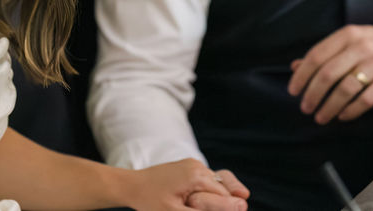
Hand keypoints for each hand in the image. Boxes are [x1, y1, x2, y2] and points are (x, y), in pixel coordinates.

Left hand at [128, 160, 248, 210]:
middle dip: (231, 196)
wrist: (130, 185)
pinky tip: (208, 199)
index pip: (224, 192)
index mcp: (196, 175)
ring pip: (216, 180)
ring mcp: (191, 164)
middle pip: (223, 183)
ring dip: (221, 193)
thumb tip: (231, 208)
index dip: (231, 205)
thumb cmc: (150, 201)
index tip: (240, 210)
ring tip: (233, 199)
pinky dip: (211, 188)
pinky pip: (206, 178)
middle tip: (242, 201)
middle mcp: (196, 166)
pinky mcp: (187, 167)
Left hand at [287, 25, 372, 124]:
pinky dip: (351, 110)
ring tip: (320, 117)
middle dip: (312, 94)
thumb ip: (325, 53)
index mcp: (347, 35)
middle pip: (328, 74)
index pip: (316, 55)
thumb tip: (295, 67)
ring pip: (345, 89)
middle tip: (305, 108)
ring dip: (329, 106)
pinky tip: (342, 116)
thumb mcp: (351, 41)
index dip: (302, 75)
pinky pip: (366, 99)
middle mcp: (361, 46)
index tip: (293, 91)